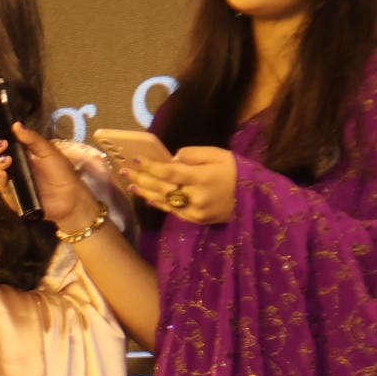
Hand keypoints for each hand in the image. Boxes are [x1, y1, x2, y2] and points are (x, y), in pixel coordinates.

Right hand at [0, 124, 92, 231]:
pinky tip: (5, 173)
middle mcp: (11, 167)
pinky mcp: (12, 196)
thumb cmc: (62, 174)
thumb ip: (32, 139)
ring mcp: (10, 182)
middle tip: (1, 144)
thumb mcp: (48, 151)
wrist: (71, 197)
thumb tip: (16, 125)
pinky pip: (0, 187)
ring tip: (7, 159)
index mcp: (18, 154)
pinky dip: (0, 178)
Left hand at [120, 147, 236, 224]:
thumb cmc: (233, 171)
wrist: (252, 197)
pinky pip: (172, 211)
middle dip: (141, 178)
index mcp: (203, 177)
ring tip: (130, 184)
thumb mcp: (217, 154)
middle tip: (124, 171)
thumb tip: (171, 159)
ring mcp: (195, 211)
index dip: (151, 166)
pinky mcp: (196, 220)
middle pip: (162, 187)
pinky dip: (158, 203)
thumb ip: (192, 154)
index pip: (170, 171)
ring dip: (144, 192)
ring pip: (164, 201)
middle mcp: (197, 196)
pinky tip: (146, 196)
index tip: (136, 159)